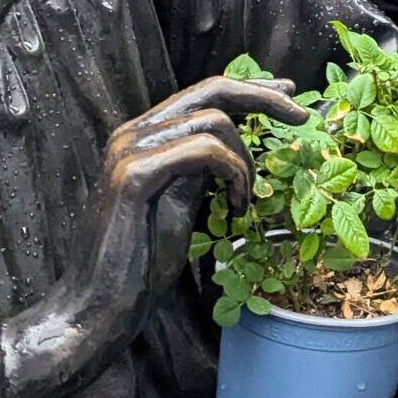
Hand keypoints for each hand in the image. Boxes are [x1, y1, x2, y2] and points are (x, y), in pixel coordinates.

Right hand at [0, 77, 306, 397]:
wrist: (97, 309)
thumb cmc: (140, 259)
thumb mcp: (181, 200)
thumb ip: (202, 165)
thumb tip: (237, 138)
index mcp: (141, 135)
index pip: (205, 92)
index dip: (251, 89)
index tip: (289, 94)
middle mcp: (131, 133)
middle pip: (212, 90)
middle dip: (263, 97)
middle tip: (300, 116)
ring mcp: (129, 151)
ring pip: (214, 121)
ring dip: (245, 159)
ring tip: (245, 198)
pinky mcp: (133, 176)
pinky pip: (204, 150)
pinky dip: (233, 171)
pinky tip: (236, 206)